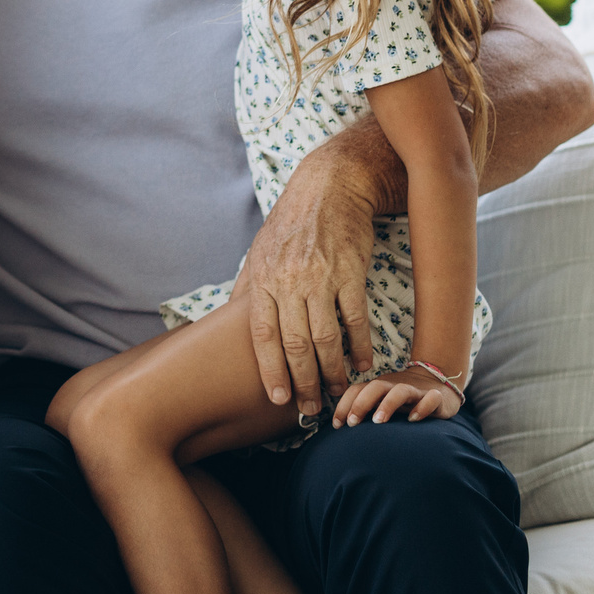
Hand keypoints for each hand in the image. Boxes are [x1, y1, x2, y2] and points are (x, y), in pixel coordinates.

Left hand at [241, 127, 391, 418]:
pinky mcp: (351, 272)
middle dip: (302, 382)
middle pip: (294, 344)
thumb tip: (231, 320)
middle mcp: (289, 281)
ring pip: (326, 338)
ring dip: (332, 371)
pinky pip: (355, 319)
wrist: (330, 185)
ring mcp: (321, 278)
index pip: (262, 336)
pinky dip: (360, 346)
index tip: (278, 398)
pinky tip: (363, 364)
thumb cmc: (292, 223)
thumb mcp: (260, 251)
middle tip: (309, 408)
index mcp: (263, 279)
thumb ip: (250, 289)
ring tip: (336, 392)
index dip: (270, 370)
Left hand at [333, 366, 462, 426]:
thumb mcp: (381, 402)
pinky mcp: (436, 397)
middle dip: (361, 404)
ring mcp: (416, 390)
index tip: (337, 425)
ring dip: (387, 404)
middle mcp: (395, 386)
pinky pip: (431, 399)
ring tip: (377, 421)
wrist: (439, 381)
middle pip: (375, 387)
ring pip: (400, 391)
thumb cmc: (403, 399)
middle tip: (352, 423)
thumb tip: (338, 430)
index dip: (344, 405)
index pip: (356, 390)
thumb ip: (363, 411)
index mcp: (379, 387)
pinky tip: (414, 420)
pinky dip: (422, 407)